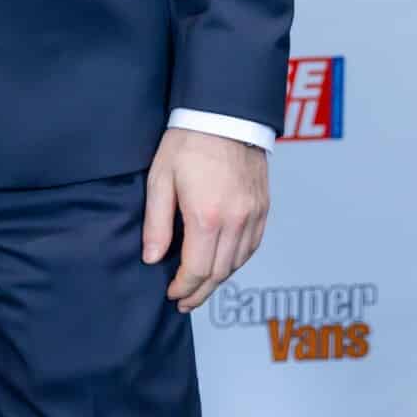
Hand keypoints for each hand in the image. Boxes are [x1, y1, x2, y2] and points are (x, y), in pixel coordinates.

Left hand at [142, 127, 269, 313]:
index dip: (183, 288)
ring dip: (218, 280)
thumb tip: (153, 259)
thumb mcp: (160, 180)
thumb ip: (156, 223)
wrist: (225, 114)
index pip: (197, 270)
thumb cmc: (188, 142)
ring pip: (238, 263)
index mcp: (206, 217)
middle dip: (200, 292)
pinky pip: (252, 246)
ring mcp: (254, 215)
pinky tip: (223, 264)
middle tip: (183, 302)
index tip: (171, 295)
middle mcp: (236, 221)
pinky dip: (236, 262)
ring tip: (200, 287)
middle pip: (220, 273)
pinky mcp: (264, 208)